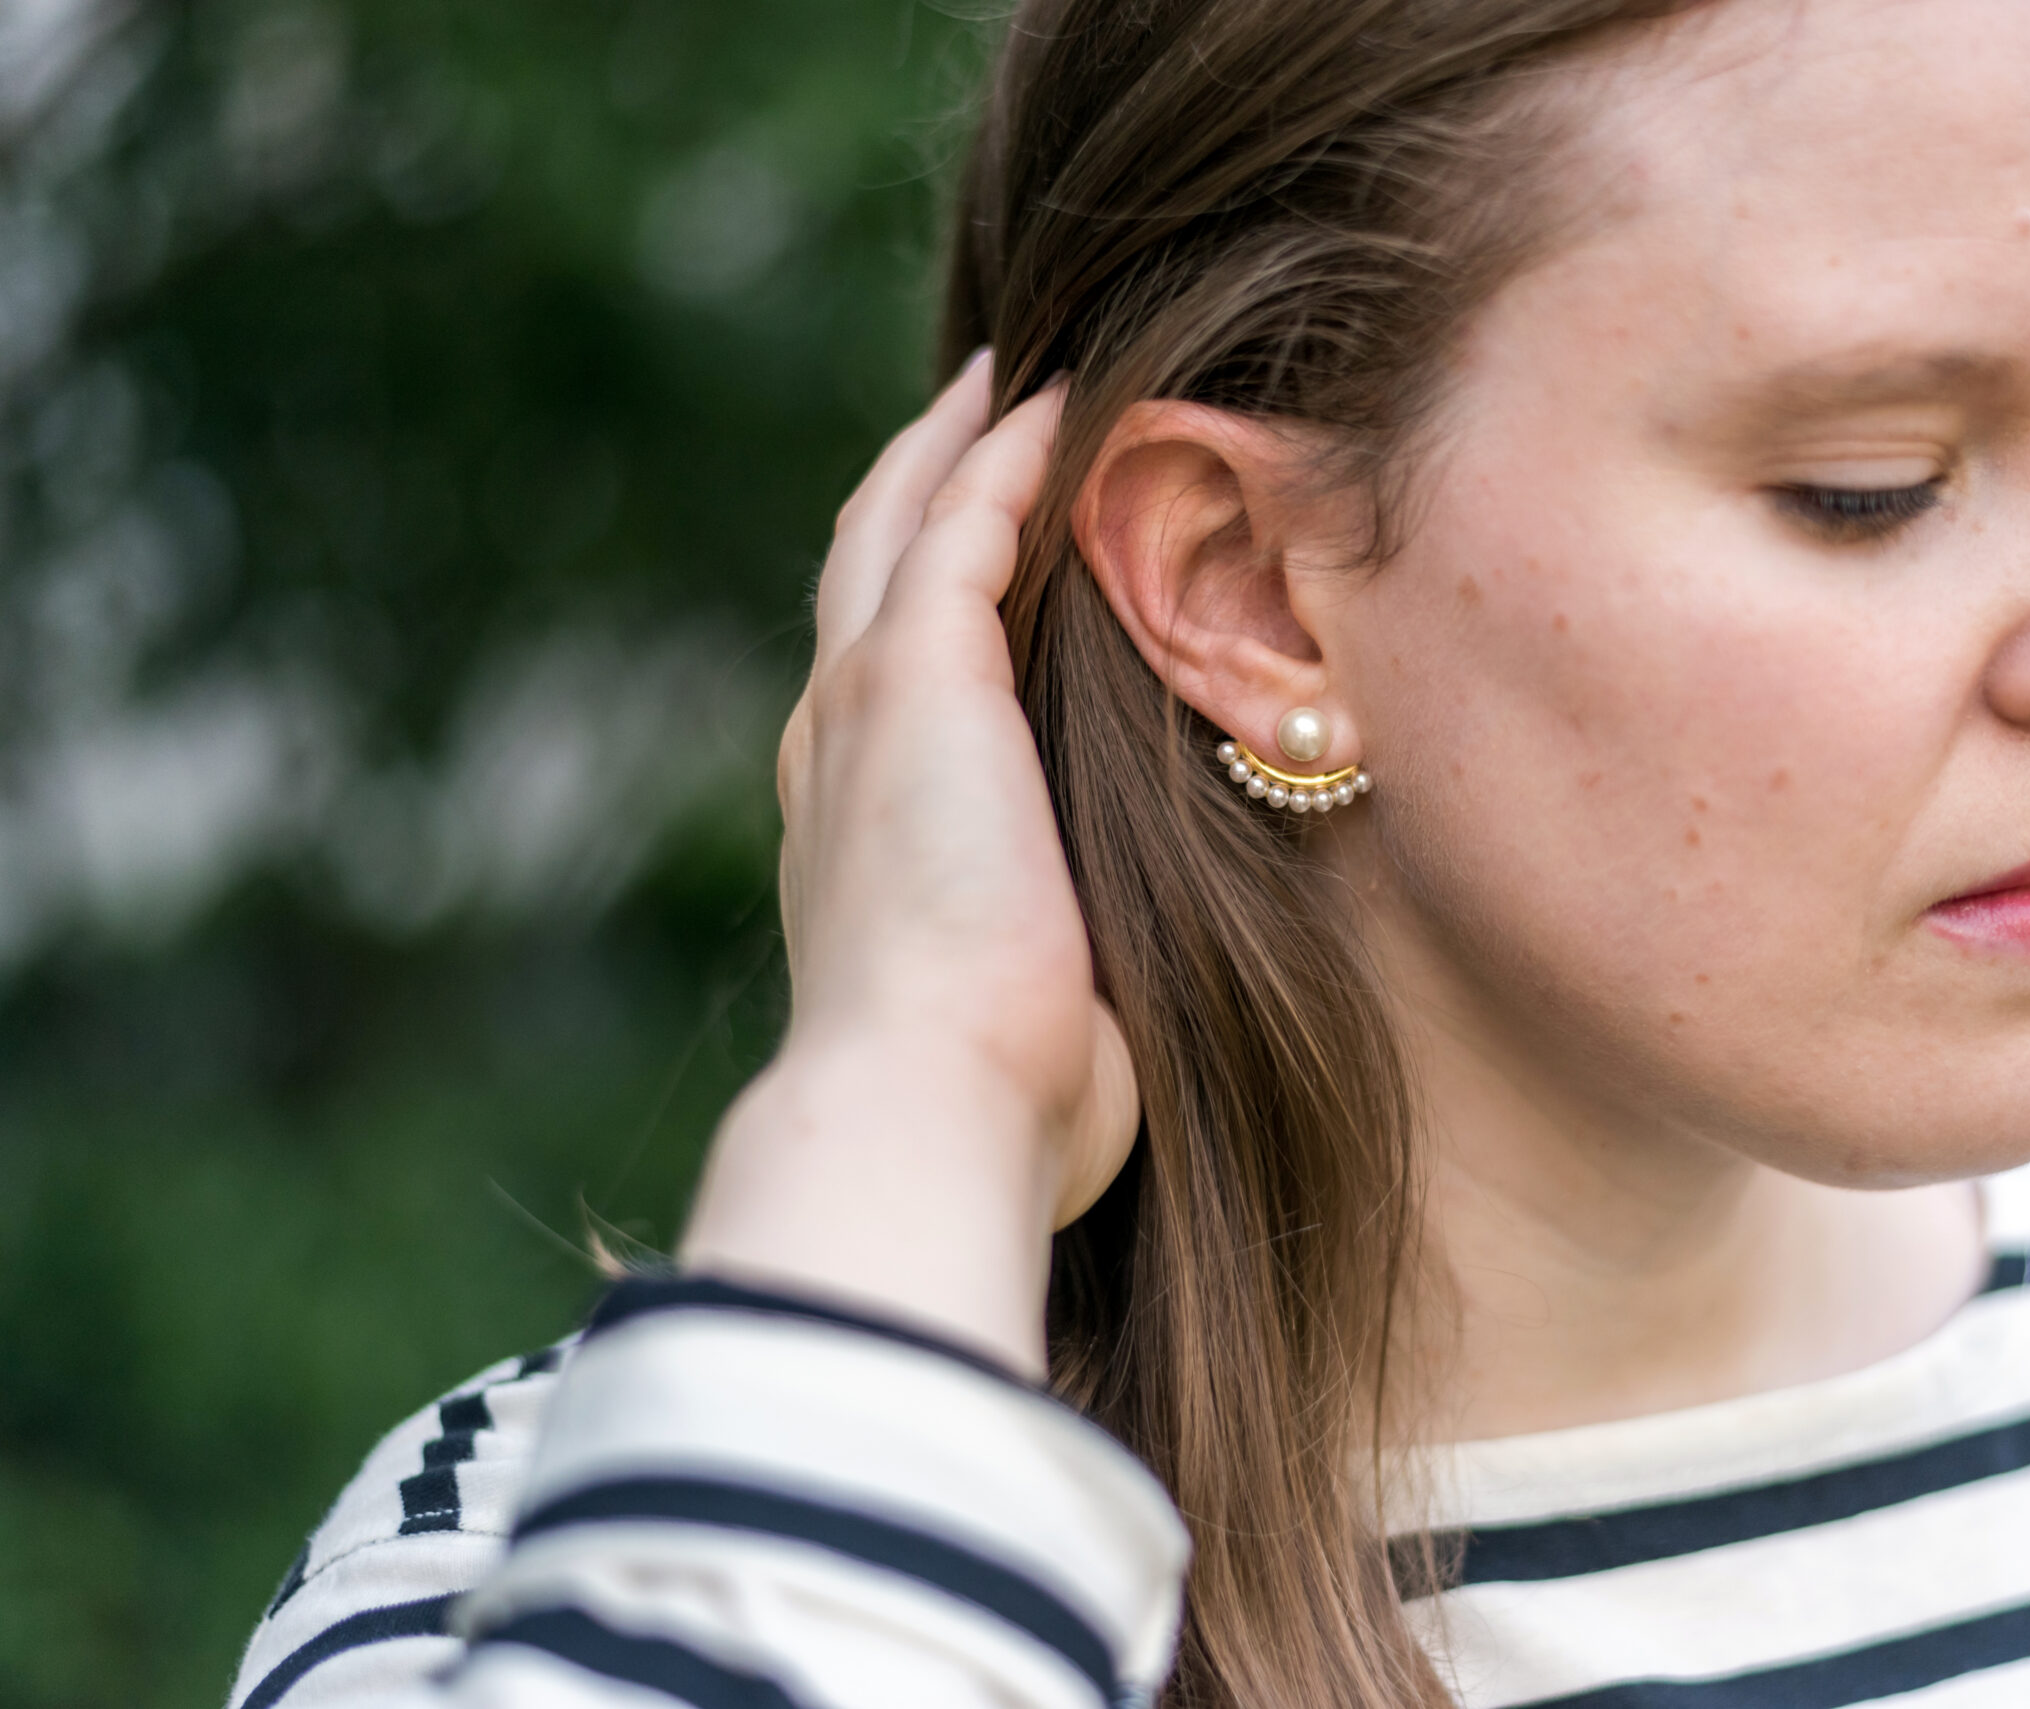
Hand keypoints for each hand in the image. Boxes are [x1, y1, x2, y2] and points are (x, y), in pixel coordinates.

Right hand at [681, 355, 1138, 1372]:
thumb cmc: (996, 1104)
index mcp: (856, 826)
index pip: (884, 672)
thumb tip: (1121, 973)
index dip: (921, 595)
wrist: (929, 1107)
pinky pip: (964, 521)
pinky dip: (1007, 456)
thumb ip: (1052, 948)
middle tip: (983, 412)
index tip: (981, 545)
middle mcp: (839, 745)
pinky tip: (1066, 402)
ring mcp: (867, 703)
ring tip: (1020, 380)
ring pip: (902, 524)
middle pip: (868, 569)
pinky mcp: (918, 677)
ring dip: (959, 444)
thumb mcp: (1025, 1004)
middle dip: (919, 483)